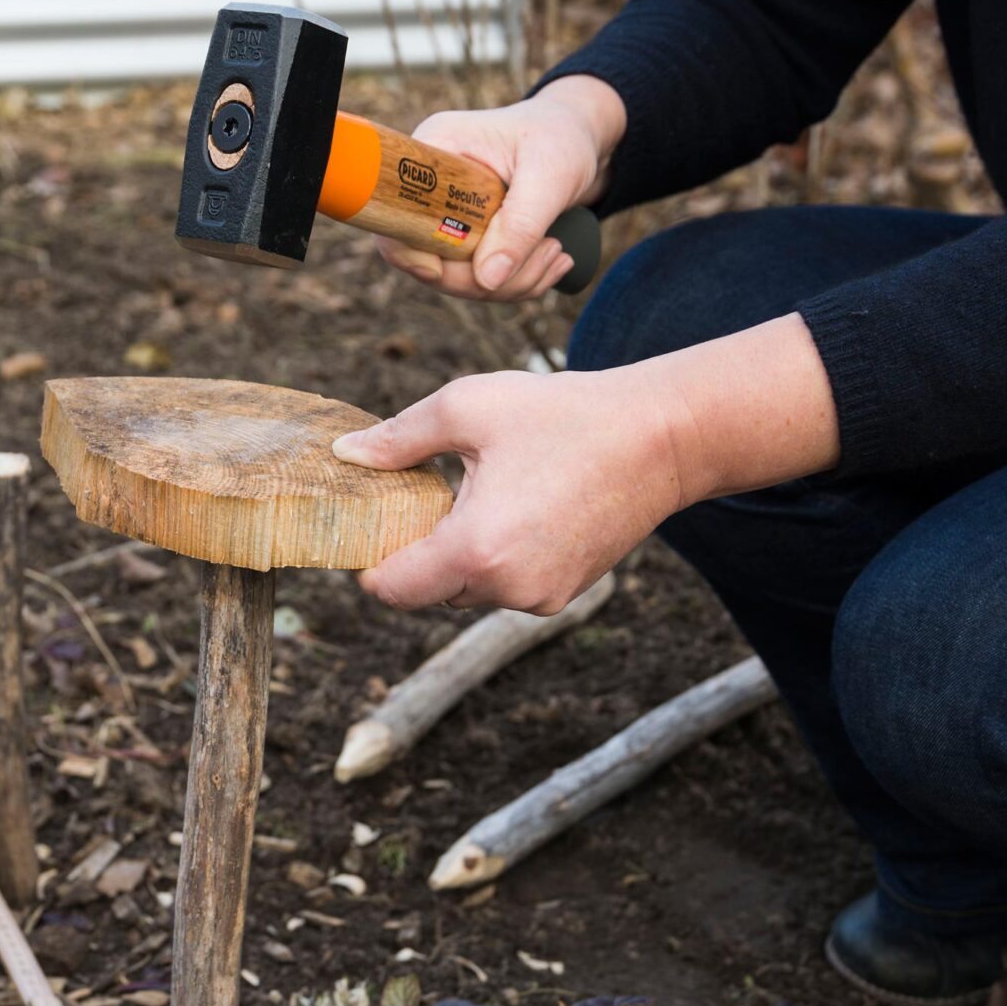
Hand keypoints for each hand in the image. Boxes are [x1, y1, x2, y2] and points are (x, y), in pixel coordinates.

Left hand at [336, 315, 843, 611]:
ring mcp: (542, 598)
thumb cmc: (564, 415)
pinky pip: (507, 587)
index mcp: (476, 549)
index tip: (372, 523)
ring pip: (468, 590)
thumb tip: (345, 454)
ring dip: (460, 555)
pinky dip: (498, 558)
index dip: (370, 561)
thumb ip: (398, 438)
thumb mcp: (469, 407)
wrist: (661, 438)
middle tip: (430, 493)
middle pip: (427, 591)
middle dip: (418, 551)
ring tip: (482, 494)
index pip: (390, 589)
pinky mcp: (566, 595)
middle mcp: (508, 589)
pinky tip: (519, 508)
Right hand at [378, 75, 625, 300]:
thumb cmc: (563, 137)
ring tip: (558, 253)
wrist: (580, 136)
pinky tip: (555, 258)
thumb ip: (521, 225)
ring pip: (457, 277)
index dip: (408, 249)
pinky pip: (479, 279)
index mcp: (435, 151)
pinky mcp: (469, 237)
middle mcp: (432, 185)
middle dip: (485, 278)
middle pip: (426, 257)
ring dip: (512, 283)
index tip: (442, 271)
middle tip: (549, 253)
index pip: (395, 209)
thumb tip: (487, 281)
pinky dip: (518, 281)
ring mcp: (448, 214)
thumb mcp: (550, 175)